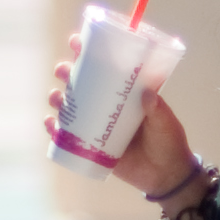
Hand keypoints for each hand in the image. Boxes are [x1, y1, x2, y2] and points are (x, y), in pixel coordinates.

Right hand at [46, 32, 194, 197]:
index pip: (105, 67)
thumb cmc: (168, 143)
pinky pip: (66, 136)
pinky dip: (54, 129)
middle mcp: (107, 106)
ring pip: (70, 107)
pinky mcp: (89, 147)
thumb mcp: (166, 124)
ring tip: (58, 99)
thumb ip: (158, 111)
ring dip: (58, 99)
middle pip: (80, 83)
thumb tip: (147, 95)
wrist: (165, 177)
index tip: (76, 42)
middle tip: (64, 71)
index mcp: (124, 93)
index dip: (88, 52)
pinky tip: (51, 125)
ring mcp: (96, 126)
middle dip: (67, 73)